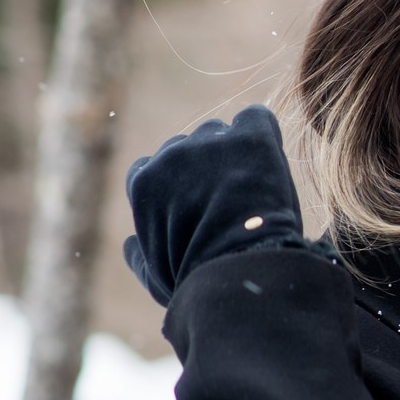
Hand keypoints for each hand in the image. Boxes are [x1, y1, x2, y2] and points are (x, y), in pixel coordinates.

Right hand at [123, 105, 307, 305]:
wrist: (241, 270)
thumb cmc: (199, 280)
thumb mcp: (156, 277)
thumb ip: (140, 255)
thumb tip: (130, 243)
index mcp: (144, 185)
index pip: (153, 168)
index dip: (178, 185)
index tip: (199, 205)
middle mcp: (171, 156)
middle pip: (187, 146)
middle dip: (206, 166)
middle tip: (232, 197)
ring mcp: (210, 143)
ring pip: (220, 133)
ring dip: (234, 151)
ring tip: (255, 186)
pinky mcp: (250, 137)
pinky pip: (256, 119)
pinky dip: (263, 133)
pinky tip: (270, 159)